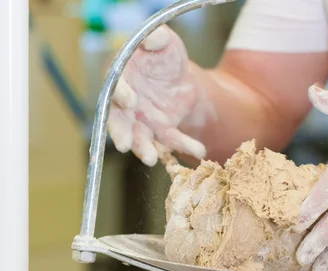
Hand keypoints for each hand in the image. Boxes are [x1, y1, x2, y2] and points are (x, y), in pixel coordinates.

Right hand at [108, 25, 205, 165]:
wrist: (178, 72)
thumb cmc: (163, 53)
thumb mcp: (164, 41)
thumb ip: (157, 39)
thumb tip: (154, 38)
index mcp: (121, 77)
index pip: (114, 87)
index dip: (120, 94)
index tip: (129, 101)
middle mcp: (126, 104)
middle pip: (119, 120)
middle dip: (121, 133)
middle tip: (125, 145)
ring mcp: (142, 120)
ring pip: (140, 138)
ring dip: (144, 149)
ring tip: (151, 159)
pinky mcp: (162, 130)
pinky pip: (172, 140)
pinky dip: (184, 146)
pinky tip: (198, 150)